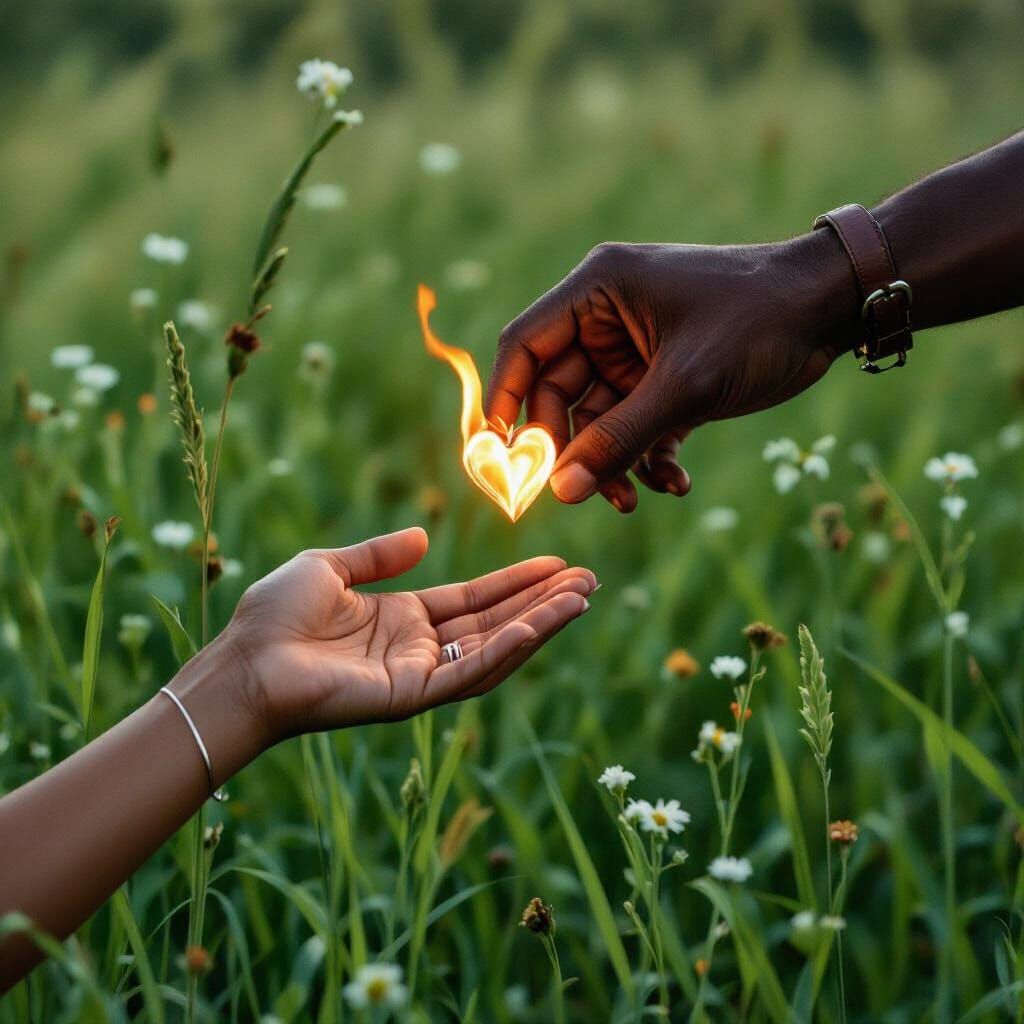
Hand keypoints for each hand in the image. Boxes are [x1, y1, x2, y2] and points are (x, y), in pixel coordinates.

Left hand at [223, 528, 594, 742]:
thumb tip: (424, 535)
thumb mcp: (330, 567)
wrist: (242, 662)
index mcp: (403, 620)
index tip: (558, 565)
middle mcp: (419, 651)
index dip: (517, 582)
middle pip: (496, 623)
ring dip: (539, 625)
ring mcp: (419, 677)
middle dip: (543, 603)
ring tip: (581, 598)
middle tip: (590, 580)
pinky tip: (538, 625)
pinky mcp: (411, 698)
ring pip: (493, 649)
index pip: (476, 600)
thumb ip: (378, 554)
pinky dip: (506, 650)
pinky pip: (469, 673)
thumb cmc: (273, 616)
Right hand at [486, 232, 856, 510]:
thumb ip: (619, 439)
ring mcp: (636, 350)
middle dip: (570, 447)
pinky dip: (648, 457)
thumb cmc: (759, 321)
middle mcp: (608, 318)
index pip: (524, 346)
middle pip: (557, 393)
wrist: (835, 306)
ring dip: (612, 462)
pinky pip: (637, 425)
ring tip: (634, 499)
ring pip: (598, 418)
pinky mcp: (666, 377)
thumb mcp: (686, 384)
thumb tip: (561, 492)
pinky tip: (674, 482)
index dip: (504, 400)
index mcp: (598, 291)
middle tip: (580, 492)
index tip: (497, 455)